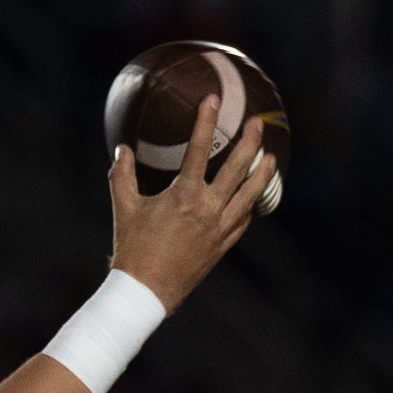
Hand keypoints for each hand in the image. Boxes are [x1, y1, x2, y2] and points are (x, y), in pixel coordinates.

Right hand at [105, 98, 279, 312]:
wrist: (146, 292)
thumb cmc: (132, 250)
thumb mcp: (124, 208)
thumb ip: (122, 175)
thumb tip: (122, 150)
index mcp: (184, 195)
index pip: (199, 149)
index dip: (206, 121)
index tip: (214, 100)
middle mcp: (207, 209)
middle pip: (237, 168)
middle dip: (250, 142)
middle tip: (257, 123)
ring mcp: (219, 228)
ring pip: (249, 195)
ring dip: (262, 174)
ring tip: (270, 157)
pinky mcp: (222, 246)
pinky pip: (244, 221)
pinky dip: (251, 206)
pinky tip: (254, 198)